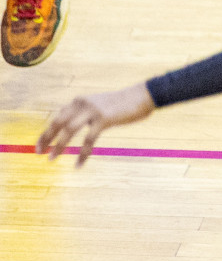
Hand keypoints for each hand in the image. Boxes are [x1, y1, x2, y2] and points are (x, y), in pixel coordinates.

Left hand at [37, 83, 154, 166]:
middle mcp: (83, 104)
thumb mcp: (99, 105)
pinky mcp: (104, 119)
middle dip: (46, 138)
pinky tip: (78, 165)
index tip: (40, 145)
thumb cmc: (123, 103)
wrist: (143, 96)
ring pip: (69, 130)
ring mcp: (93, 111)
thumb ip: (85, 113)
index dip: (46, 132)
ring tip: (52, 159)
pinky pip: (89, 140)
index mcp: (79, 101)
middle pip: (57, 122)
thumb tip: (71, 128)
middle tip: (39, 153)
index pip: (57, 117)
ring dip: (59, 146)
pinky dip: (82, 154)